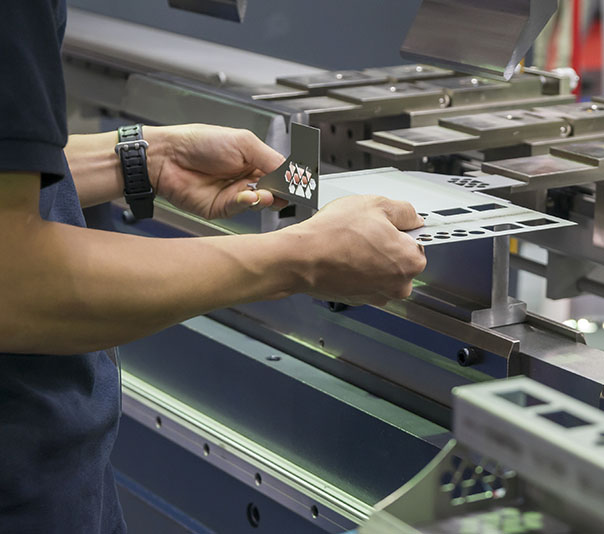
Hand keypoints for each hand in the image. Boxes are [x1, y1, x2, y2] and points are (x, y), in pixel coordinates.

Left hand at [145, 124, 286, 218]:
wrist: (168, 156)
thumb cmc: (199, 142)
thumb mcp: (244, 142)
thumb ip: (270, 158)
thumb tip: (292, 172)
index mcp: (253, 160)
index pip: (280, 173)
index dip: (290, 179)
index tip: (300, 182)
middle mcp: (246, 179)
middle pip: (274, 191)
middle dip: (282, 192)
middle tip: (287, 190)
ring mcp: (234, 195)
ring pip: (260, 203)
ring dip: (266, 199)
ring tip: (266, 192)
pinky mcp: (222, 208)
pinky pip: (241, 209)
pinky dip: (247, 203)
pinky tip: (249, 195)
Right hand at [285, 196, 426, 305]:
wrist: (301, 258)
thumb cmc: (334, 235)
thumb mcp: (376, 204)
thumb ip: (404, 210)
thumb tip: (412, 217)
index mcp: (411, 261)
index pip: (418, 240)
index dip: (399, 228)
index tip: (386, 224)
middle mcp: (398, 285)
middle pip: (400, 259)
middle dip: (385, 244)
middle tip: (364, 230)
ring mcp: (377, 295)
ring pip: (381, 271)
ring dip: (370, 258)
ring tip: (349, 242)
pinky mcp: (358, 300)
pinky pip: (364, 280)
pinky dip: (356, 270)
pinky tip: (342, 256)